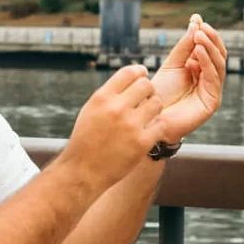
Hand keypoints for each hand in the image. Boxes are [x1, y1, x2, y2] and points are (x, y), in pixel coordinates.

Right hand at [66, 65, 165, 187]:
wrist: (83, 171)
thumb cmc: (86, 141)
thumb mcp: (91, 110)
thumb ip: (110, 94)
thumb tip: (133, 79)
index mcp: (102, 98)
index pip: (129, 72)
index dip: (139, 72)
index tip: (143, 76)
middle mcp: (116, 108)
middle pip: (146, 85)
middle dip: (149, 91)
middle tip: (146, 99)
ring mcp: (131, 125)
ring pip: (157, 103)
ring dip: (154, 108)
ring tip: (148, 116)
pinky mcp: (142, 142)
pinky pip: (160, 125)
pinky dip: (157, 128)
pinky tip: (149, 132)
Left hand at [149, 15, 227, 145]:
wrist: (151, 117)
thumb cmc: (160, 93)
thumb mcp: (172, 64)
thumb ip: (185, 46)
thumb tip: (196, 23)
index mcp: (200, 69)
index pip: (210, 48)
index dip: (206, 33)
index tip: (197, 19)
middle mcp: (209, 79)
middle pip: (219, 55)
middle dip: (211, 39)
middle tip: (201, 27)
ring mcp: (212, 90)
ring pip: (219, 65)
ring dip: (210, 48)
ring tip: (199, 37)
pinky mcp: (212, 102)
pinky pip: (213, 79)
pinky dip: (207, 63)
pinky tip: (199, 52)